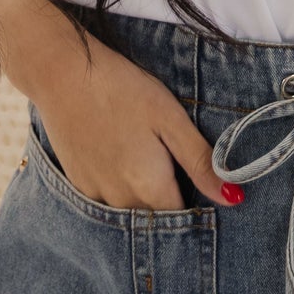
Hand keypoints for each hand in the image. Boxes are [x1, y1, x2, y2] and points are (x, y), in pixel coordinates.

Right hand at [0, 0, 242, 213]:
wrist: (61, 73)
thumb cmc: (122, 89)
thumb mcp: (170, 118)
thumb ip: (200, 162)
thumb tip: (233, 199)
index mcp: (149, 187)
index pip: (183, 219)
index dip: (197, 206)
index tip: (202, 184)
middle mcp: (120, 201)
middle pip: (156, 218)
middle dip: (171, 202)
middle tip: (175, 164)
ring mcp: (94, 194)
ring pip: (130, 211)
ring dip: (144, 197)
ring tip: (148, 156)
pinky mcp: (78, 183)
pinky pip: (108, 200)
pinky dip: (120, 188)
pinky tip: (122, 156)